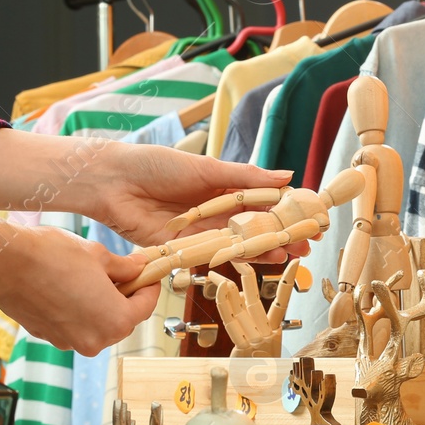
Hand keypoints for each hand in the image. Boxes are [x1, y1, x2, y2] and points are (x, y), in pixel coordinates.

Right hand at [0, 225, 160, 355]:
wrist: (6, 262)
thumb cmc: (54, 255)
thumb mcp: (100, 256)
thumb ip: (125, 268)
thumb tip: (139, 268)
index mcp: (115, 321)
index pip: (145, 307)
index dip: (149, 287)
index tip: (149, 275)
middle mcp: (94, 340)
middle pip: (122, 321)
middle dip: (125, 298)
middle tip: (123, 274)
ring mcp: (68, 342)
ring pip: (96, 325)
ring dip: (100, 305)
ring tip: (93, 278)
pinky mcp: (47, 337)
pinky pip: (73, 325)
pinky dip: (77, 311)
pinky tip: (69, 288)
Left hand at [88, 146, 296, 248]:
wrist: (114, 181)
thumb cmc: (156, 165)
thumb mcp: (207, 167)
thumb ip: (246, 177)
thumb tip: (287, 176)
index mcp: (223, 189)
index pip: (263, 202)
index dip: (287, 211)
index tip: (311, 216)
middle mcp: (216, 212)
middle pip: (255, 227)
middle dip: (282, 235)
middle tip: (308, 243)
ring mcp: (202, 232)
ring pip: (240, 243)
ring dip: (265, 249)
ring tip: (291, 253)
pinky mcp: (185, 249)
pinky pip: (215, 254)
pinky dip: (237, 258)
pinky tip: (259, 258)